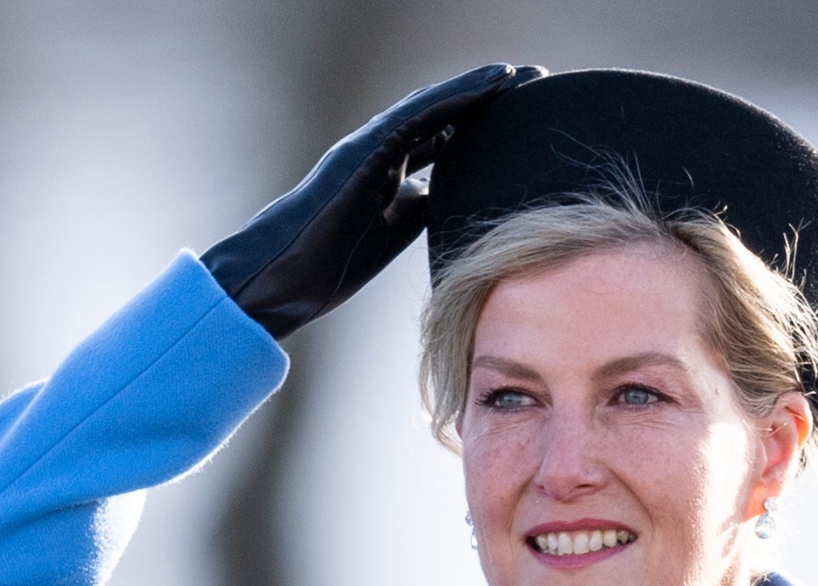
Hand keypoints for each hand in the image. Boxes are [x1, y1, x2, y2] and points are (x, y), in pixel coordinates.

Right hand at [202, 66, 541, 338]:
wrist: (283, 278)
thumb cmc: (325, 266)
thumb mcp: (389, 237)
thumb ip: (417, 211)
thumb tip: (448, 199)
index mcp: (388, 175)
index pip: (442, 142)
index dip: (480, 129)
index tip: (521, 123)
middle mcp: (382, 151)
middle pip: (444, 117)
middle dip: (487, 101)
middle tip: (534, 86)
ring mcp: (372, 145)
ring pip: (435, 106)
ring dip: (480, 87)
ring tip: (521, 76)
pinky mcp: (366, 148)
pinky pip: (421, 114)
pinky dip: (459, 96)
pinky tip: (493, 83)